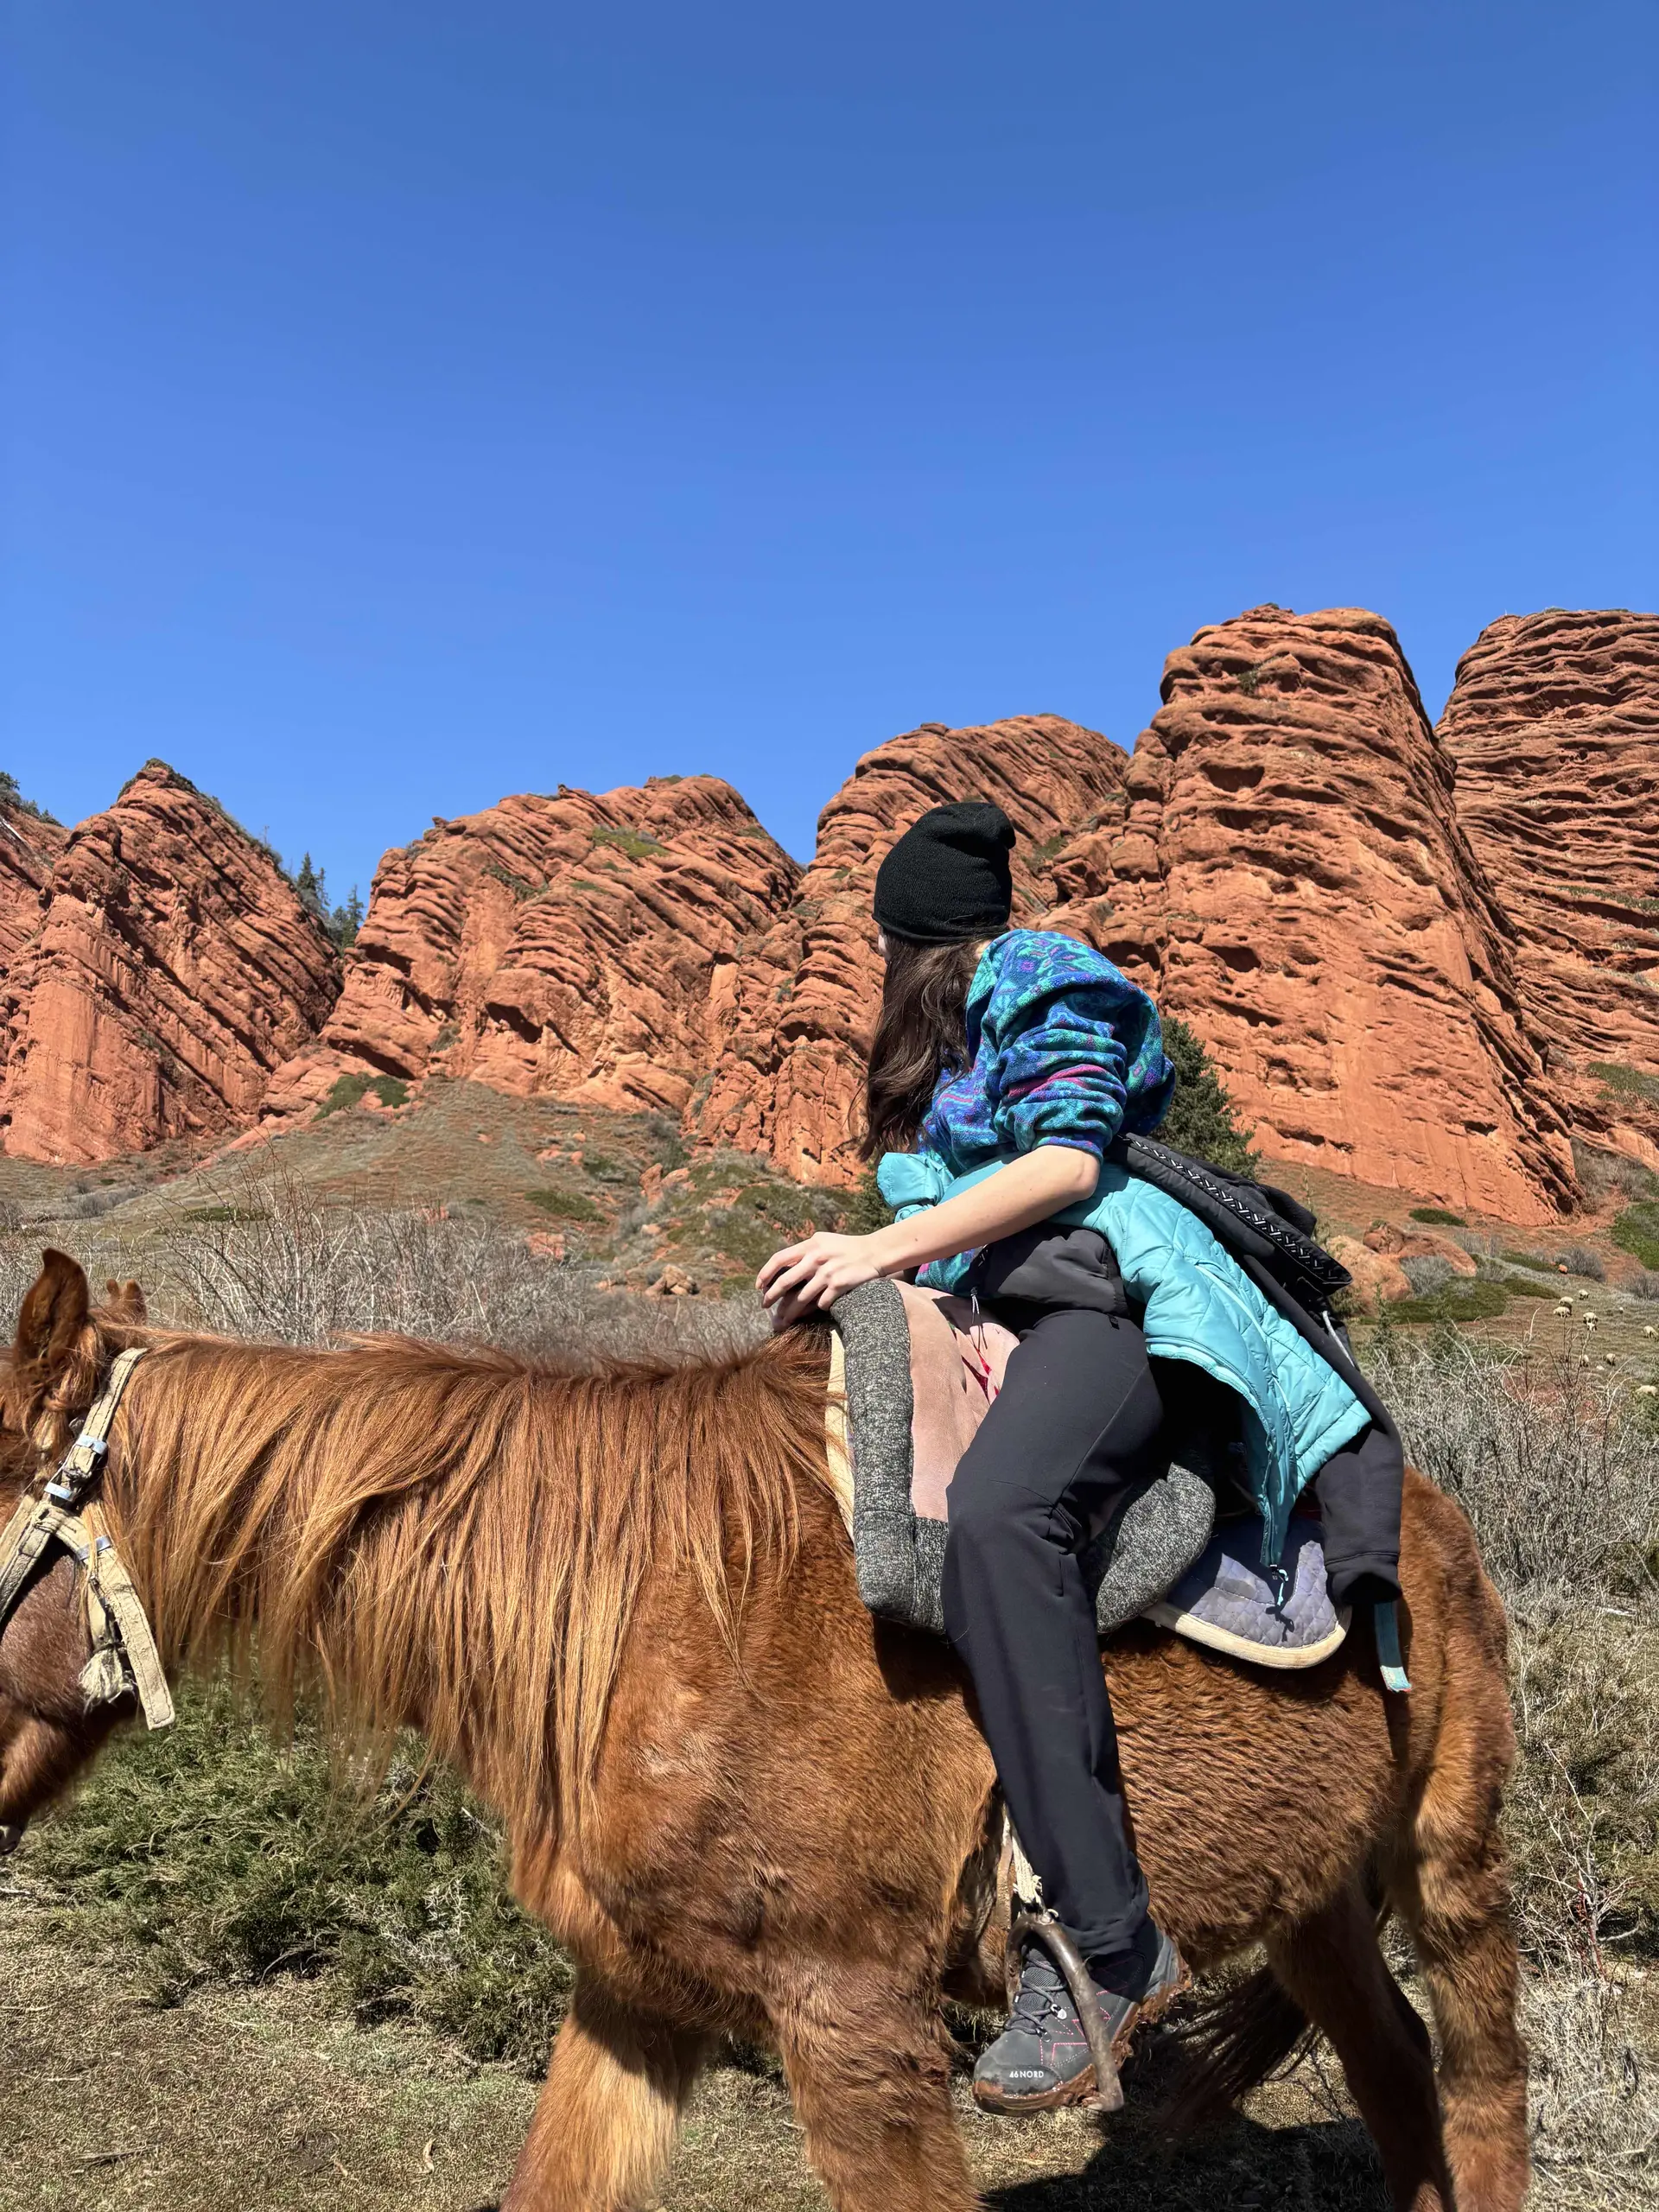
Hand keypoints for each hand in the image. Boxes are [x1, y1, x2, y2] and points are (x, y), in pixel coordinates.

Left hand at [757, 1230, 892, 1322]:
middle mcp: (816, 1257)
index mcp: (810, 1244)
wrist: (875, 1252)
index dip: (765, 1273)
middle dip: (771, 1297)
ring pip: (801, 1298)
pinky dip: (818, 1308)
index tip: (758, 1286)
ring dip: (790, 1312)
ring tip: (783, 1320)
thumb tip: (782, 1264)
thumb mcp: (824, 1241)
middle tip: (765, 1306)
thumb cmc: (847, 1247)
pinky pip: (821, 1303)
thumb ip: (805, 1249)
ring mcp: (828, 1272)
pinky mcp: (839, 1285)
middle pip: (785, 1281)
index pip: (779, 1258)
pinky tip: (817, 1310)